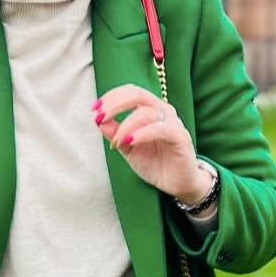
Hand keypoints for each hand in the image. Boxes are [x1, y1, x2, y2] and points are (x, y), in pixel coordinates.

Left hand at [93, 86, 208, 202]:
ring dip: (125, 126)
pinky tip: (129, 142)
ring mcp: (173, 122)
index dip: (111, 97)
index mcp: (151, 109)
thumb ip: (114, 133)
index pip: (131, 92)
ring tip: (116, 142)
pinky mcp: (181, 136)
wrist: (176, 184)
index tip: (94, 109)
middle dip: (114, 104)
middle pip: (137, 95)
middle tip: (100, 117)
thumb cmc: (155, 163)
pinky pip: (160, 129)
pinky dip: (141, 134)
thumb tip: (97, 119)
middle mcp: (163, 111)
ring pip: (145, 113)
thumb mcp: (127, 148)